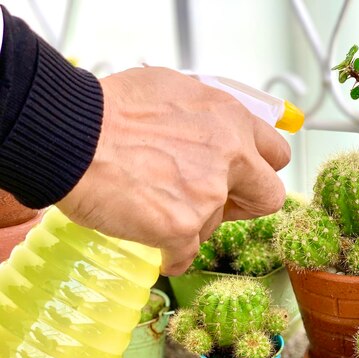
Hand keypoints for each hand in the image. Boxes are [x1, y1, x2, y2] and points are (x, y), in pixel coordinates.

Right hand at [57, 66, 289, 275]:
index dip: (260, 169)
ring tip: (155, 203)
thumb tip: (218, 130)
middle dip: (248, 204)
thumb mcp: (175, 91)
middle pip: (269, 197)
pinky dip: (172, 254)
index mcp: (231, 121)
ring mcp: (209, 195)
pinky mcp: (182, 227)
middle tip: (221, 203)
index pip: (276, 154)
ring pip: (216, 225)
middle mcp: (230, 157)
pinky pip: (186, 255)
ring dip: (193, 221)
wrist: (72, 135)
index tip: (246, 176)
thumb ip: (209, 117)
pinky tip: (157, 246)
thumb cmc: (110, 110)